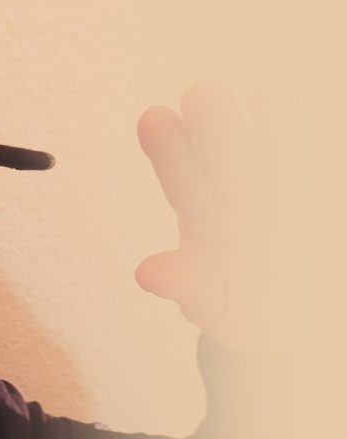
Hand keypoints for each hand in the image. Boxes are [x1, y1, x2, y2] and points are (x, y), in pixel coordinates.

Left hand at [135, 81, 293, 350]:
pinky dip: (319, 145)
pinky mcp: (321, 195)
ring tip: (268, 93)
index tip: (152, 118)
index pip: (184, 181)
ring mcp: (285, 190)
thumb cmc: (242, 305)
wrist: (295, 316)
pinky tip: (313, 112)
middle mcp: (242, 194)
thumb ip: (187, 285)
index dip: (169, 152)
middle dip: (215, 127)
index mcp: (204, 216)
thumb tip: (145, 274)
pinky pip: (317, 165)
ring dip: (274, 124)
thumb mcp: (214, 303)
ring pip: (277, 153)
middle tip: (201, 93)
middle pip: (226, 156)